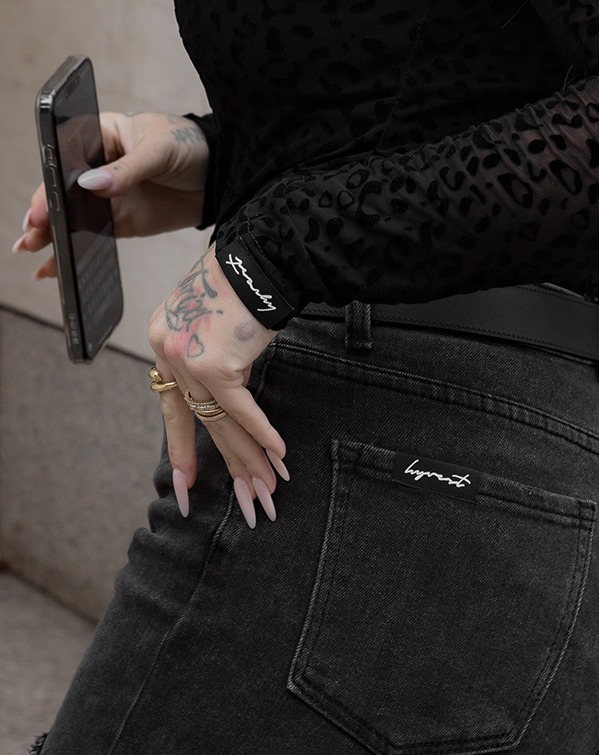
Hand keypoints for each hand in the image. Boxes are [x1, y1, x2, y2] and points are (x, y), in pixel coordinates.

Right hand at [13, 112, 209, 278]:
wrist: (223, 176)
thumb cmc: (192, 146)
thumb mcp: (161, 149)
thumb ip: (129, 168)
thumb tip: (92, 184)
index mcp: (101, 136)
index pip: (67, 158)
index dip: (52, 180)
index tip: (44, 202)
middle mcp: (98, 167)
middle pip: (63, 190)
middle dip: (45, 210)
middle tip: (34, 230)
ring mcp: (108, 196)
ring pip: (72, 216)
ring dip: (50, 233)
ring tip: (30, 248)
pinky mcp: (121, 221)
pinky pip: (91, 236)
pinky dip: (72, 250)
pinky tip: (53, 265)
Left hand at [148, 247, 287, 527]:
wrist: (254, 256)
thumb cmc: (239, 280)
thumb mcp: (211, 318)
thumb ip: (213, 355)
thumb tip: (232, 388)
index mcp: (163, 341)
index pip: (172, 407)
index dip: (182, 449)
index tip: (187, 483)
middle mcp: (167, 353)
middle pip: (201, 421)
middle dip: (227, 465)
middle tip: (242, 498)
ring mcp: (188, 360)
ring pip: (222, 422)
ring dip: (249, 457)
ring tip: (267, 486)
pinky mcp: (216, 363)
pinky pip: (241, 409)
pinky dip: (263, 433)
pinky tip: (278, 455)